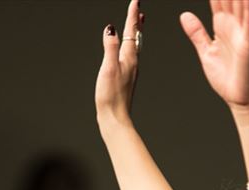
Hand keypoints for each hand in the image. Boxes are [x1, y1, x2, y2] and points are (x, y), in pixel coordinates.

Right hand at [95, 0, 143, 125]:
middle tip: (139, 10)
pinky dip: (131, 47)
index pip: (132, 31)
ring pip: (135, 47)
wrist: (115, 119)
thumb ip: (110, 47)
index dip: (133, 14)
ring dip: (135, 34)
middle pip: (136, 38)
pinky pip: (130, 57)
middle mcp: (132, 63)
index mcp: (129, 58)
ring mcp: (130, 72)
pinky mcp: (126, 80)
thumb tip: (111, 29)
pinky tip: (127, 51)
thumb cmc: (111, 97)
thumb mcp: (108, 68)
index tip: (136, 0)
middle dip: (137, 22)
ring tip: (137, 25)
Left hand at [180, 0, 248, 108]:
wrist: (239, 98)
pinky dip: (247, 9)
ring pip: (240, 4)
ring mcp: (241, 33)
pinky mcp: (247, 44)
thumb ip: (197, 33)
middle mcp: (232, 26)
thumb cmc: (226, 78)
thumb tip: (184, 15)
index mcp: (221, 26)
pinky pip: (248, 23)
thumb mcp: (205, 52)